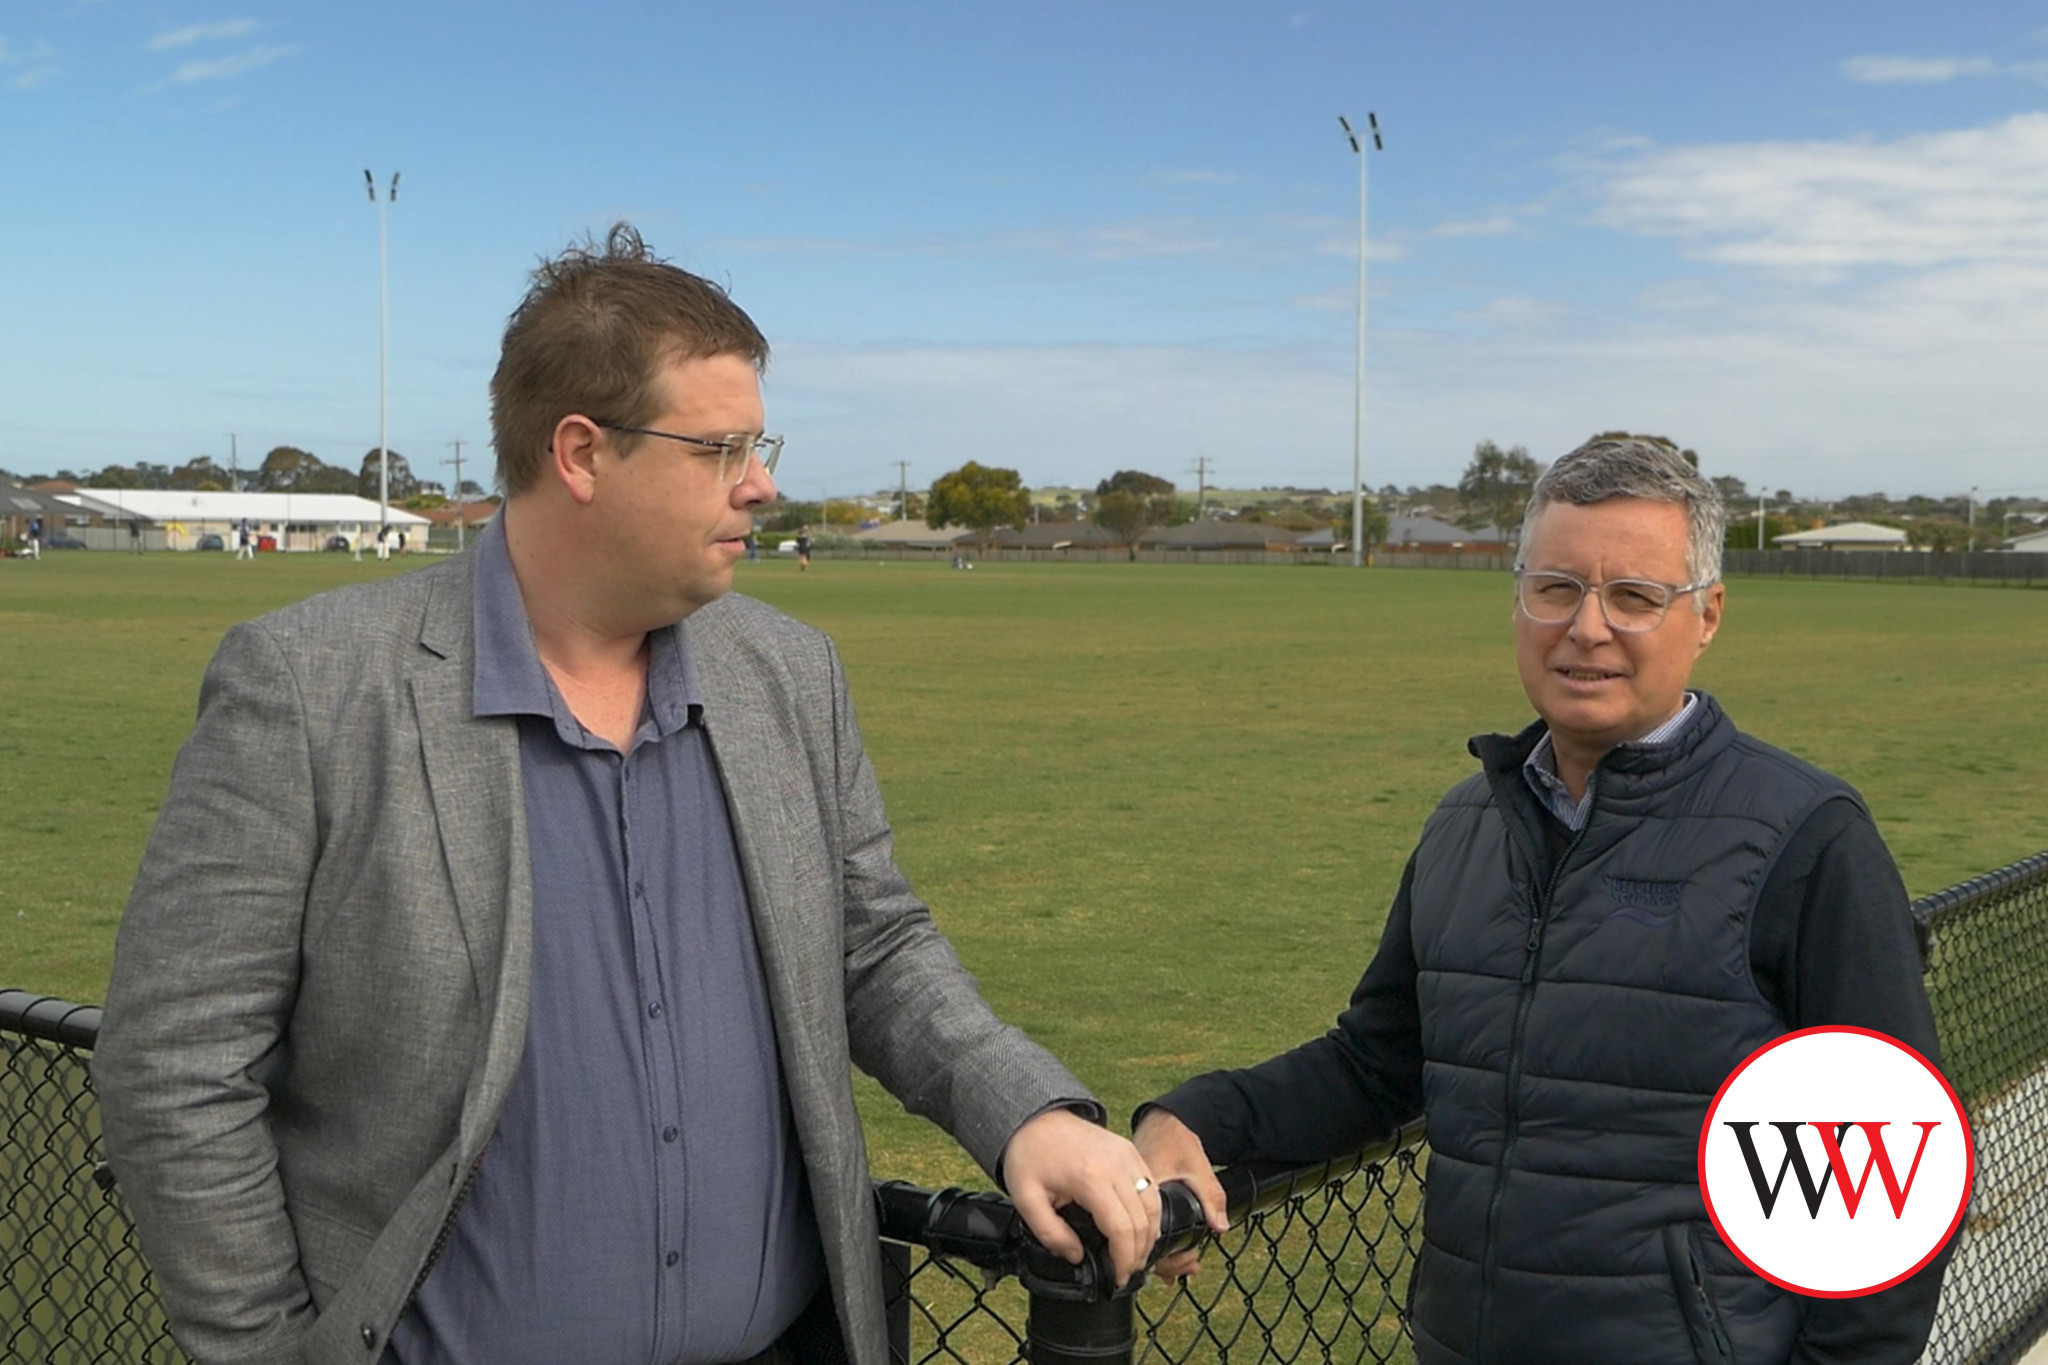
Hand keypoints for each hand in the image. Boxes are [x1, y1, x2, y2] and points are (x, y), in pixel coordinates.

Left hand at [1000, 1108, 1161, 1287]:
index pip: (1122, 1228)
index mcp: (1089, 1177)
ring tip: (1135, 1256)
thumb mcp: (1025, 1199)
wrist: (1036, 1118)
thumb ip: (1050, 1234)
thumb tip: (1077, 1256)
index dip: (1124, 1259)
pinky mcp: (1130, 1151)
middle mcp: (1116, 1164)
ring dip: (1150, 1235)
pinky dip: (1150, 1212)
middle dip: (1139, 1253)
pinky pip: (1150, 1186)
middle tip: (1127, 1272)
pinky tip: (1139, 1229)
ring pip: (1153, 1204)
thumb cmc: (1029, 1156)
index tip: (1118, 1277)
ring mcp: (1127, 1155)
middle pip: (1142, 1220)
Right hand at [1133, 1107, 1228, 1279]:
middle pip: (1142, 1243)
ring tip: (1185, 1265)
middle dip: (1167, 1262)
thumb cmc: (1175, 1138)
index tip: (1185, 1263)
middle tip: (1188, 1269)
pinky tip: (1171, 1253)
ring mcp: (1129, 1201)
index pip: (1147, 1235)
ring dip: (1163, 1255)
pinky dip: (1157, 1243)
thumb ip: (1210, 1196)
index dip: (1165, 1256)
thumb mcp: (1197, 1166)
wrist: (1162, 1120)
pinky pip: (1141, 1227)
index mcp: (1140, 1191)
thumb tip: (1220, 1226)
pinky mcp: (1132, 1202)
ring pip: (1141, 1238)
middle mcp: (1129, 1198)